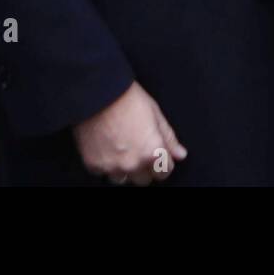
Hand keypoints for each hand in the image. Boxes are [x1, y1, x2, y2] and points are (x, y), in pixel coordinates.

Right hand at [72, 81, 186, 185]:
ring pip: (123, 179)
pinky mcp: (94, 165)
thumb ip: (169, 138)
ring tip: (122, 149)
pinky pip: (103, 173)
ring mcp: (112, 167)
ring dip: (125, 169)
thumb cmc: (129, 100)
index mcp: (152, 152)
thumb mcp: (156, 114)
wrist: (99, 94)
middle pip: (144, 180)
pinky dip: (107, 164)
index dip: (163, 162)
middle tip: (140, 150)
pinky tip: (108, 147)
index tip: (159, 155)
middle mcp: (133, 164)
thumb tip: (180, 154)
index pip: (164, 172)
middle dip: (145, 168)